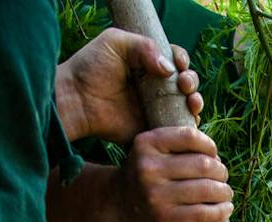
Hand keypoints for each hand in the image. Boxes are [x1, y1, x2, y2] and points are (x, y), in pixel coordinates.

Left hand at [56, 29, 203, 144]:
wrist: (76, 100)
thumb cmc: (91, 67)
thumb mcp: (115, 42)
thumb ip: (144, 46)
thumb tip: (170, 68)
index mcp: (146, 63)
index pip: (174, 59)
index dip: (182, 60)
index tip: (179, 63)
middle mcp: (153, 85)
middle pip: (185, 81)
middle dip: (191, 80)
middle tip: (184, 84)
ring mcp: (153, 107)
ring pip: (185, 104)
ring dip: (195, 100)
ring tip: (191, 100)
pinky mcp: (150, 127)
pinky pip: (175, 127)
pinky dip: (188, 123)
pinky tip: (189, 117)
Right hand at [116, 126, 232, 221]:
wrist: (121, 203)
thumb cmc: (149, 173)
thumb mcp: (153, 149)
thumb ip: (179, 143)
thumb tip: (216, 154)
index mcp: (147, 143)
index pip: (191, 137)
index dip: (210, 146)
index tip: (214, 155)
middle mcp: (148, 167)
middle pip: (203, 164)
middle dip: (221, 171)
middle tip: (223, 176)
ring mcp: (155, 195)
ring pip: (206, 189)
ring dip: (224, 191)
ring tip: (226, 192)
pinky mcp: (164, 218)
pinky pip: (203, 213)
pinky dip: (221, 211)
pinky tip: (226, 209)